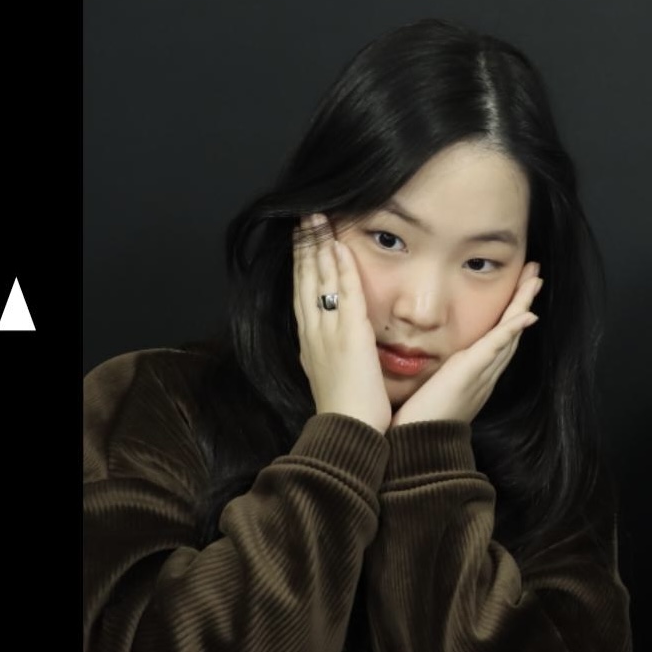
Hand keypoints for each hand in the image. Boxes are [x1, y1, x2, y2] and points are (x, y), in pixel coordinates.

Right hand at [294, 214, 392, 433]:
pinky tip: (339, 247)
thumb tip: (337, 342)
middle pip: (305, 280)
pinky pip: (345, 297)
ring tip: (317, 220)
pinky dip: (340, 270)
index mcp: (311, 342)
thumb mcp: (335, 374)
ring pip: (319, 282)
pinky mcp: (350, 339)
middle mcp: (314, 333)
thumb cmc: (349, 410)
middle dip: (304, 246)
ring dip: (318, 248)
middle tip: (305, 216)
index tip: (302, 238)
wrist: (349, 434)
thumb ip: (335, 352)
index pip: (303, 293)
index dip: (301, 263)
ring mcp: (329, 334)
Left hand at [391, 263, 543, 427]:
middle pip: (510, 331)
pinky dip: (512, 329)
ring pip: (509, 333)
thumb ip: (435, 376)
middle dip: (523, 302)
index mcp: (473, 375)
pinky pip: (497, 347)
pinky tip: (527, 314)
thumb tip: (427, 367)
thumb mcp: (429, 392)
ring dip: (524, 305)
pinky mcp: (471, 374)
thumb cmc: (416, 424)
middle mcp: (483, 373)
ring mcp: (481, 373)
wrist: (416, 448)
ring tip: (535, 280)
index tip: (517, 291)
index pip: (496, 338)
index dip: (509, 314)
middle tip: (535, 275)